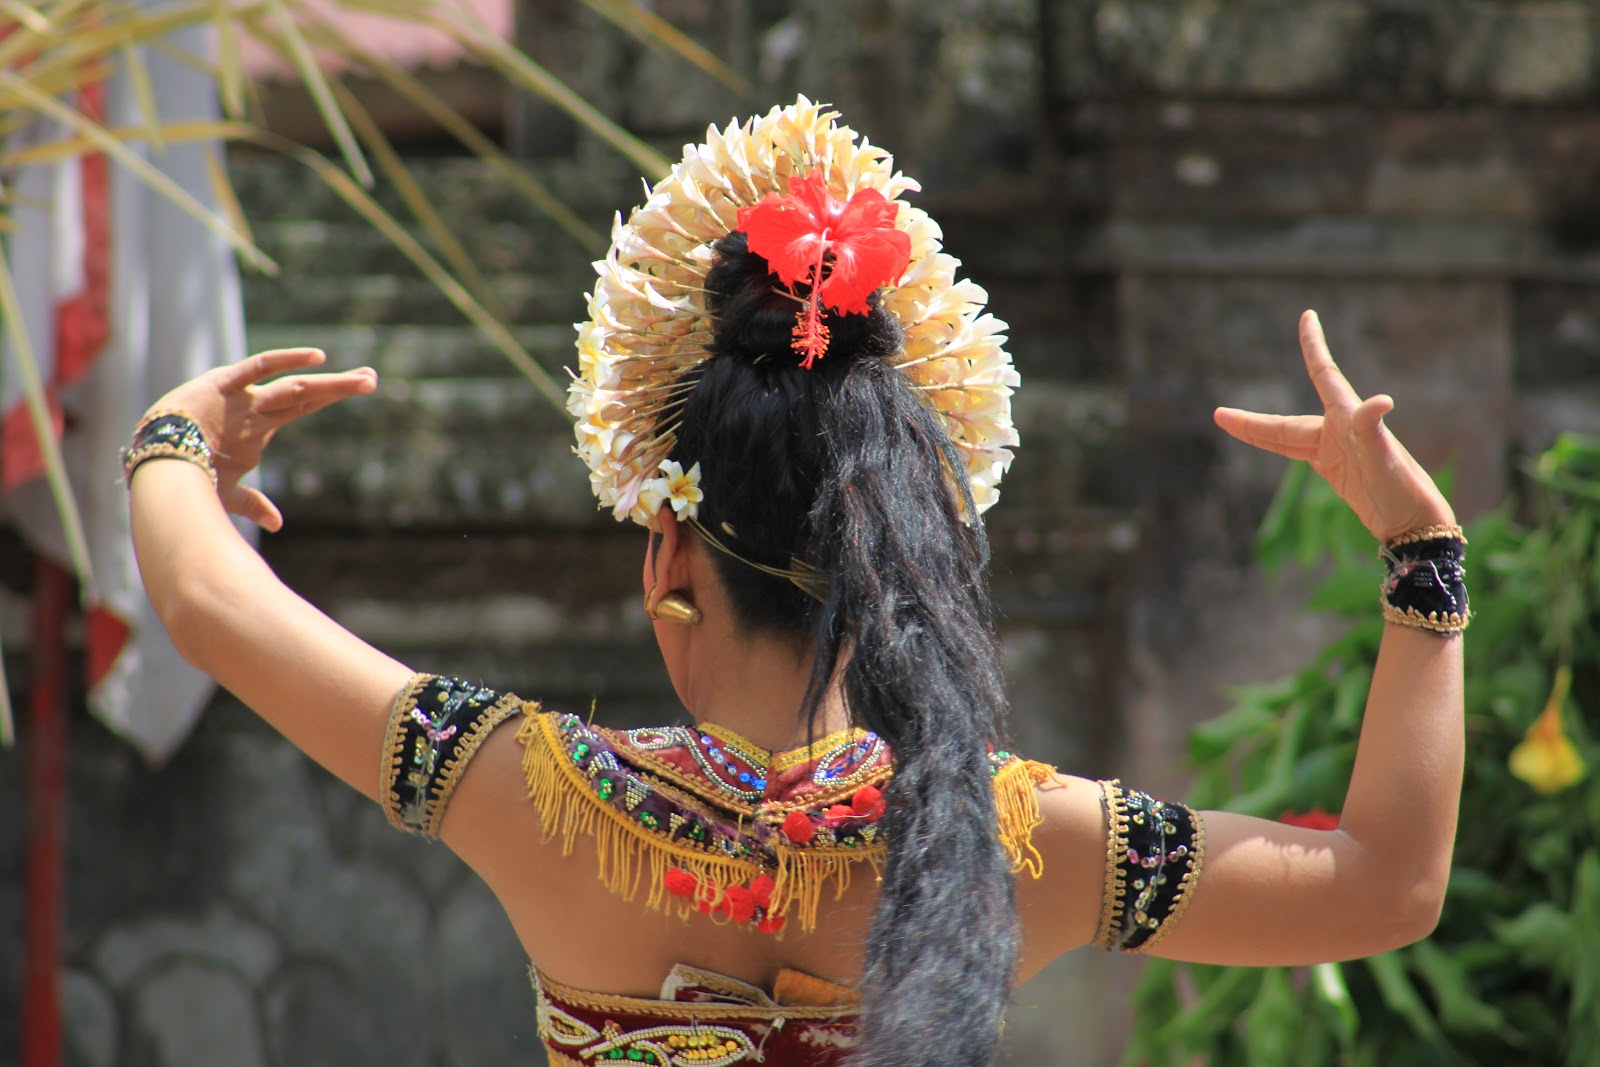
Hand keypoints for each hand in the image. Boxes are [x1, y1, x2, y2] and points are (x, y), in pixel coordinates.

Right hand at [142, 348, 377, 531]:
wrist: (154, 467)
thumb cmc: (188, 480)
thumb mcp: (227, 493)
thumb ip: (253, 503)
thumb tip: (278, 524)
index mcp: (259, 429)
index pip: (303, 408)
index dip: (330, 398)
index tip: (363, 391)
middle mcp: (255, 410)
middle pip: (306, 396)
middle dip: (339, 388)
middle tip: (372, 379)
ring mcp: (241, 398)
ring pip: (293, 386)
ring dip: (328, 383)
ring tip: (364, 379)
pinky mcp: (221, 385)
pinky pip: (258, 368)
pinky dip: (286, 361)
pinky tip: (318, 358)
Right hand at [1213, 311, 1455, 543]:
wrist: (1414, 523)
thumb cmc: (1404, 489)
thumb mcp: (1386, 460)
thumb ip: (1374, 430)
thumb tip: (1382, 400)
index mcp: (1348, 420)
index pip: (1323, 374)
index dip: (1313, 345)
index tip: (1307, 316)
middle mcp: (1339, 431)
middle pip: (1285, 423)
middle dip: (1252, 420)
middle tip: (1219, 415)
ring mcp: (1336, 450)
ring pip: (1286, 437)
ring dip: (1258, 431)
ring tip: (1226, 423)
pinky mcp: (1336, 470)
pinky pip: (1298, 453)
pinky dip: (1278, 446)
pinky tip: (1272, 443)